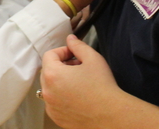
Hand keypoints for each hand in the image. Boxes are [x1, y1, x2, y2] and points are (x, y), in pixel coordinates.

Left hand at [41, 35, 158, 128]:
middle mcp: (47, 92)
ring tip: (79, 82)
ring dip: (61, 81)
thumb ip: (78, 45)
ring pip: (51, 87)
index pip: (49, 55)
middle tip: (79, 67)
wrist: (111, 115)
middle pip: (48, 71)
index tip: (74, 55)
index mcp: (52, 74)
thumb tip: (70, 39)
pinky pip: (54, 102)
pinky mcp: (57, 118)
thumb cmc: (102, 87)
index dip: (63, 51)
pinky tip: (78, 96)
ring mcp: (51, 107)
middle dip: (62, 66)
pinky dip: (62, 97)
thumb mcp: (92, 58)